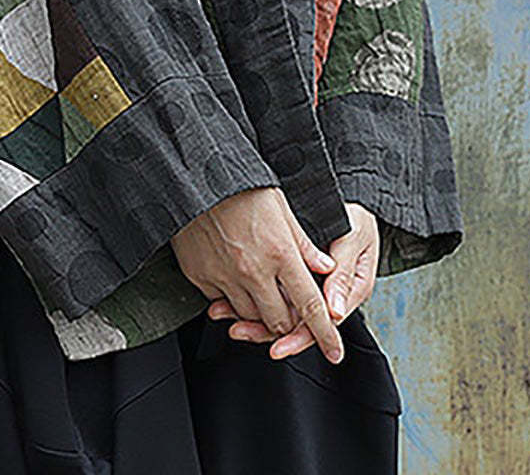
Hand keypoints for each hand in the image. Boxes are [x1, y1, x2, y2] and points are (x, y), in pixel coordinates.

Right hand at [170, 185, 346, 363]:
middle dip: (290, 323)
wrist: (194, 177)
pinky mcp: (200, 276)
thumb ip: (304, 243)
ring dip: (260, 312)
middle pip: (279, 321)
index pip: (310, 306)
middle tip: (290, 310)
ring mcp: (224, 276)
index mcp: (280, 253)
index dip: (326, 334)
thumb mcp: (281, 207)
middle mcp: (254, 271)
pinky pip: (220, 302)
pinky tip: (234, 278)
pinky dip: (231, 299)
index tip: (335, 353)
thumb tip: (326, 267)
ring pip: (249, 317)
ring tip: (262, 291)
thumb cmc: (242, 186)